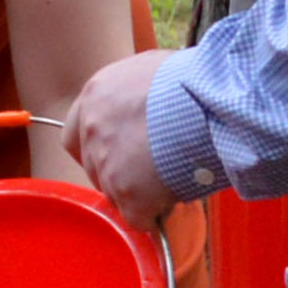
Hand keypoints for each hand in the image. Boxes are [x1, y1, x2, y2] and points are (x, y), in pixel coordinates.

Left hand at [63, 45, 185, 221]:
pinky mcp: (129, 194)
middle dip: (118, 173)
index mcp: (96, 95)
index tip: (115, 154)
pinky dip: (154, 215)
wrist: (212, 101)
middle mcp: (93, 129)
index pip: (75, 134)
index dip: (95, 148)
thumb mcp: (153, 70)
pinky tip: (175, 200)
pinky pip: (138, 217)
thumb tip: (147, 109)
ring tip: (172, 181)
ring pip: (115, 195)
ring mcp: (108, 164)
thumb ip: (136, 93)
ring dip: (139, 195)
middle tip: (148, 172)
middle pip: (94, 168)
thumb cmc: (194, 81)